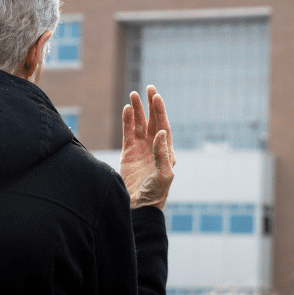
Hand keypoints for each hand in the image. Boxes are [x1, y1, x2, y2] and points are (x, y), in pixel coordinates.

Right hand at [120, 85, 175, 209]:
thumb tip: (162, 132)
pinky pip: (128, 133)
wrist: (139, 205)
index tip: (156, 96)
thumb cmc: (156, 192)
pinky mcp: (128, 153)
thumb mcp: (164, 174)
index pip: (164, 125)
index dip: (160, 111)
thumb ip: (162, 153)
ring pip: (139, 124)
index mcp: (167, 150)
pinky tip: (127, 110)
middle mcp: (154, 147)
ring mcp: (140, 149)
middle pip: (153, 121)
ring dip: (137, 110)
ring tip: (133, 95)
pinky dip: (127, 121)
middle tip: (149, 88)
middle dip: (151, 105)